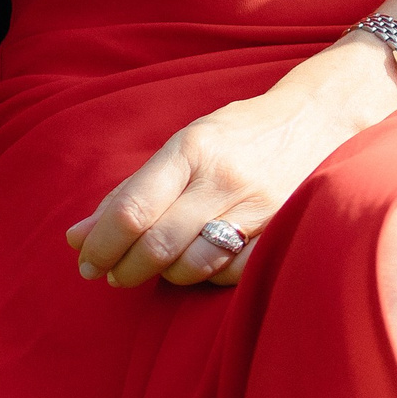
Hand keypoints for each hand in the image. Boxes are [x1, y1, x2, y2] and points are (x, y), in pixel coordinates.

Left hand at [67, 37, 396, 288]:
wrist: (320, 117)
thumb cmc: (240, 132)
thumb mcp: (187, 144)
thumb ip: (133, 189)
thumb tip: (76, 236)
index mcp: (193, 147)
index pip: (131, 209)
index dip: (100, 244)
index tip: (86, 259)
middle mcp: (223, 177)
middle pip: (156, 244)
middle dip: (123, 268)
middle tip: (112, 273)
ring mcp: (256, 207)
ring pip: (190, 266)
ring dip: (160, 277)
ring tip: (151, 271)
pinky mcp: (279, 231)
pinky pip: (228, 275)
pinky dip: (203, 279)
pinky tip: (195, 268)